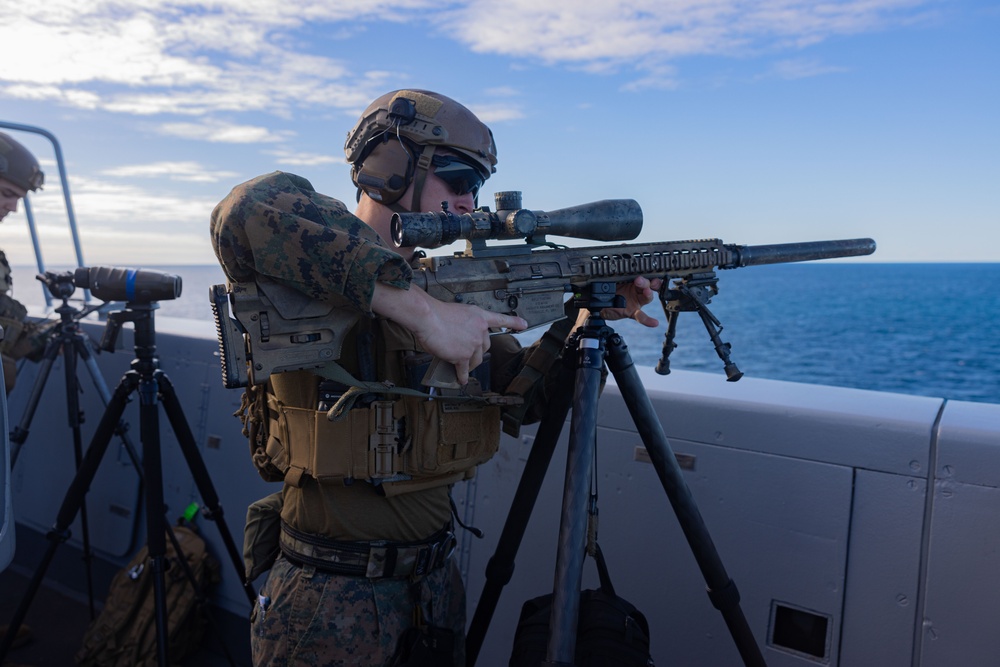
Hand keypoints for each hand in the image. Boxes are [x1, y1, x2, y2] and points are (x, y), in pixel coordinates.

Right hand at [373, 282, 526, 383]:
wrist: (429, 317)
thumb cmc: (437, 313)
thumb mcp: (458, 312)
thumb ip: (465, 324)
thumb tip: (461, 337)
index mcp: (479, 316)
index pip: (501, 319)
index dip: (513, 322)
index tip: (523, 325)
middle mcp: (480, 330)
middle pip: (485, 347)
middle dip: (476, 352)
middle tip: (467, 354)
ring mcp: (473, 344)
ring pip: (475, 360)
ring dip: (468, 364)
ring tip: (460, 366)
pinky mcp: (463, 356)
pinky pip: (463, 370)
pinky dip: (461, 376)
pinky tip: (460, 379)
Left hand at [601, 276, 662, 327]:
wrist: (601, 305)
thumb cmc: (608, 292)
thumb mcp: (610, 282)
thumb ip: (613, 278)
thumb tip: (609, 270)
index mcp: (633, 281)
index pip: (644, 276)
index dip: (647, 273)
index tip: (642, 271)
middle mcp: (637, 291)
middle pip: (648, 285)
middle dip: (646, 281)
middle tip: (639, 280)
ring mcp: (636, 302)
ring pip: (647, 297)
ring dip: (648, 294)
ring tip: (647, 292)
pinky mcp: (632, 312)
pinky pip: (641, 316)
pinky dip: (647, 320)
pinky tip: (654, 322)